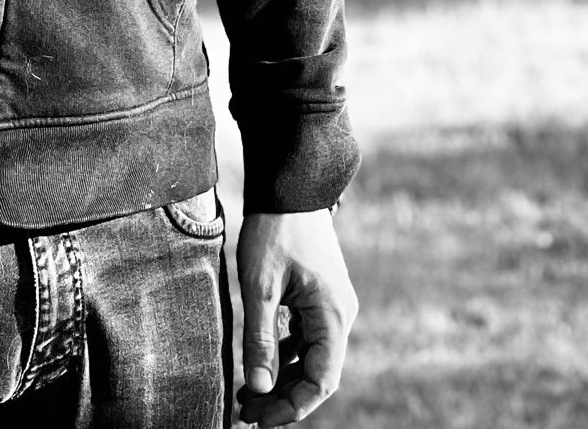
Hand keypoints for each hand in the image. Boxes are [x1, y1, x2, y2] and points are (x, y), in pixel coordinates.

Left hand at [236, 208, 356, 424]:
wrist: (290, 182)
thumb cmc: (274, 230)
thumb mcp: (260, 286)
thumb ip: (261, 338)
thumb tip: (258, 387)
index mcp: (333, 317)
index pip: (320, 381)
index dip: (290, 407)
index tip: (259, 419)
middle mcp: (340, 314)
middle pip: (317, 373)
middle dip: (283, 396)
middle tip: (247, 410)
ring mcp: (332, 304)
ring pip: (311, 356)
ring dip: (283, 376)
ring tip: (247, 392)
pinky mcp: (319, 294)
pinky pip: (307, 336)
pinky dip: (285, 353)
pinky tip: (260, 359)